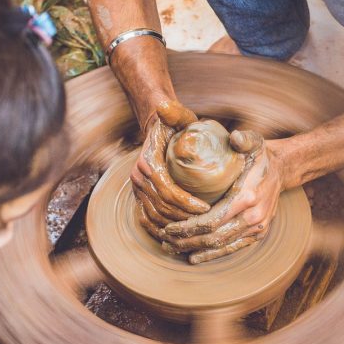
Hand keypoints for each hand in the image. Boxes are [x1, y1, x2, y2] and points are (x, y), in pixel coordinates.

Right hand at [131, 100, 210, 237]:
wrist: (156, 129)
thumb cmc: (172, 124)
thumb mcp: (177, 116)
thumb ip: (175, 112)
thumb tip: (165, 106)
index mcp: (147, 162)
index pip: (167, 190)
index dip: (186, 203)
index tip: (207, 208)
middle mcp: (138, 177)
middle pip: (161, 207)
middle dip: (184, 218)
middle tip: (206, 222)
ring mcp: (137, 189)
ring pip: (154, 216)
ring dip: (175, 226)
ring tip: (196, 229)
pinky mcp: (139, 196)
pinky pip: (145, 219)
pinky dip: (158, 230)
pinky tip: (175, 237)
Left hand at [162, 131, 283, 263]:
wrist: (282, 170)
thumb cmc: (260, 156)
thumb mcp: (254, 142)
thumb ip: (244, 139)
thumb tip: (234, 136)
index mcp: (247, 197)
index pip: (212, 220)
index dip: (188, 227)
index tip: (169, 227)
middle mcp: (253, 217)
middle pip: (213, 237)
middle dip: (186, 241)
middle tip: (165, 241)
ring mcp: (257, 228)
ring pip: (221, 245)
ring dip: (195, 249)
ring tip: (173, 248)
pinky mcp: (257, 234)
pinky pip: (233, 248)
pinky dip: (212, 255)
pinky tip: (194, 257)